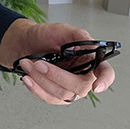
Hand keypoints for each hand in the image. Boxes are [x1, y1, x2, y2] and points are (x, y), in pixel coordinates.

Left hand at [0, 19, 115, 106]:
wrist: (24, 43)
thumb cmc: (45, 36)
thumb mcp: (62, 30)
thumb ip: (79, 36)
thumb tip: (92, 45)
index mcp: (89, 58)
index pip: (105, 72)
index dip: (105, 80)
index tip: (96, 86)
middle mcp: (82, 74)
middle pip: (80, 86)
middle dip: (57, 76)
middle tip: (39, 63)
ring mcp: (69, 87)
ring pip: (62, 93)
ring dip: (41, 79)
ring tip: (28, 64)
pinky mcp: (56, 95)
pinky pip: (50, 98)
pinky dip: (36, 88)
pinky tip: (28, 78)